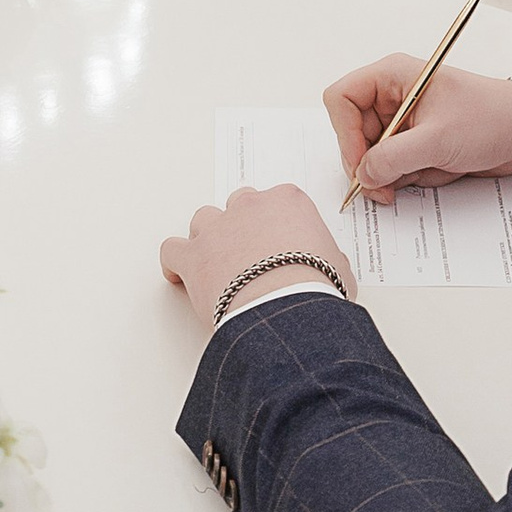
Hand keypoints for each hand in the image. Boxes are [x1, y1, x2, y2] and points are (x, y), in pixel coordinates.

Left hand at [160, 184, 355, 328]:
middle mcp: (249, 206)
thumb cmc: (315, 289)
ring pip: (203, 221)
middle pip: (238, 206)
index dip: (276, 225)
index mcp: (287, 201)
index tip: (277, 242)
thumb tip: (328, 263)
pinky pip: (172, 250)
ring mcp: (217, 228)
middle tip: (249, 255)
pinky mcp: (193, 256)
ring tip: (216, 264)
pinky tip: (181, 275)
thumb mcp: (339, 268)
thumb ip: (328, 256)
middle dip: (242, 227)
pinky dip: (175, 262)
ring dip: (208, 239)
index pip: (277, 201)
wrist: (287, 310)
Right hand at [323, 58, 511, 193]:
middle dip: (369, 164)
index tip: (360, 165)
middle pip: (352, 133)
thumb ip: (393, 158)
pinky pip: (395, 166)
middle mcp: (392, 96)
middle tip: (383, 190)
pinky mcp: (416, 143)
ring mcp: (403, 121)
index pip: (341, 99)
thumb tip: (362, 175)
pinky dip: (411, 177)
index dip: (344, 134)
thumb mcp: (438, 140)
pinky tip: (438, 172)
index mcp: (392, 76)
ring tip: (427, 173)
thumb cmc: (491, 119)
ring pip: (373, 155)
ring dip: (395, 173)